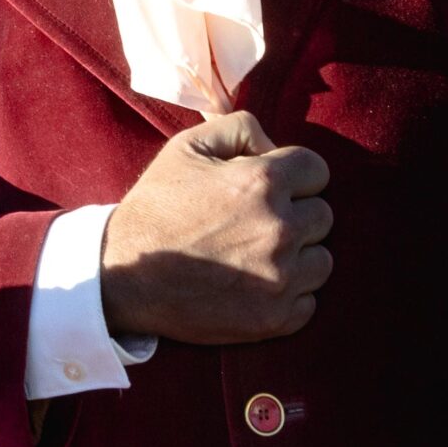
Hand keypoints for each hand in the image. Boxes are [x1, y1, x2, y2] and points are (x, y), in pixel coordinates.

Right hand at [100, 111, 331, 344]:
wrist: (124, 274)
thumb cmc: (155, 206)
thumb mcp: (186, 147)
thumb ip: (239, 128)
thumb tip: (274, 148)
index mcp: (262, 182)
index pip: (317, 171)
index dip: (294, 175)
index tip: (272, 187)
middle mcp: (280, 229)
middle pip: (323, 215)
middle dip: (296, 213)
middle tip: (259, 222)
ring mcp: (280, 277)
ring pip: (322, 260)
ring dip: (299, 255)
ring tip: (259, 255)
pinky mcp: (274, 318)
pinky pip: (309, 302)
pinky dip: (290, 294)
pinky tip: (256, 285)